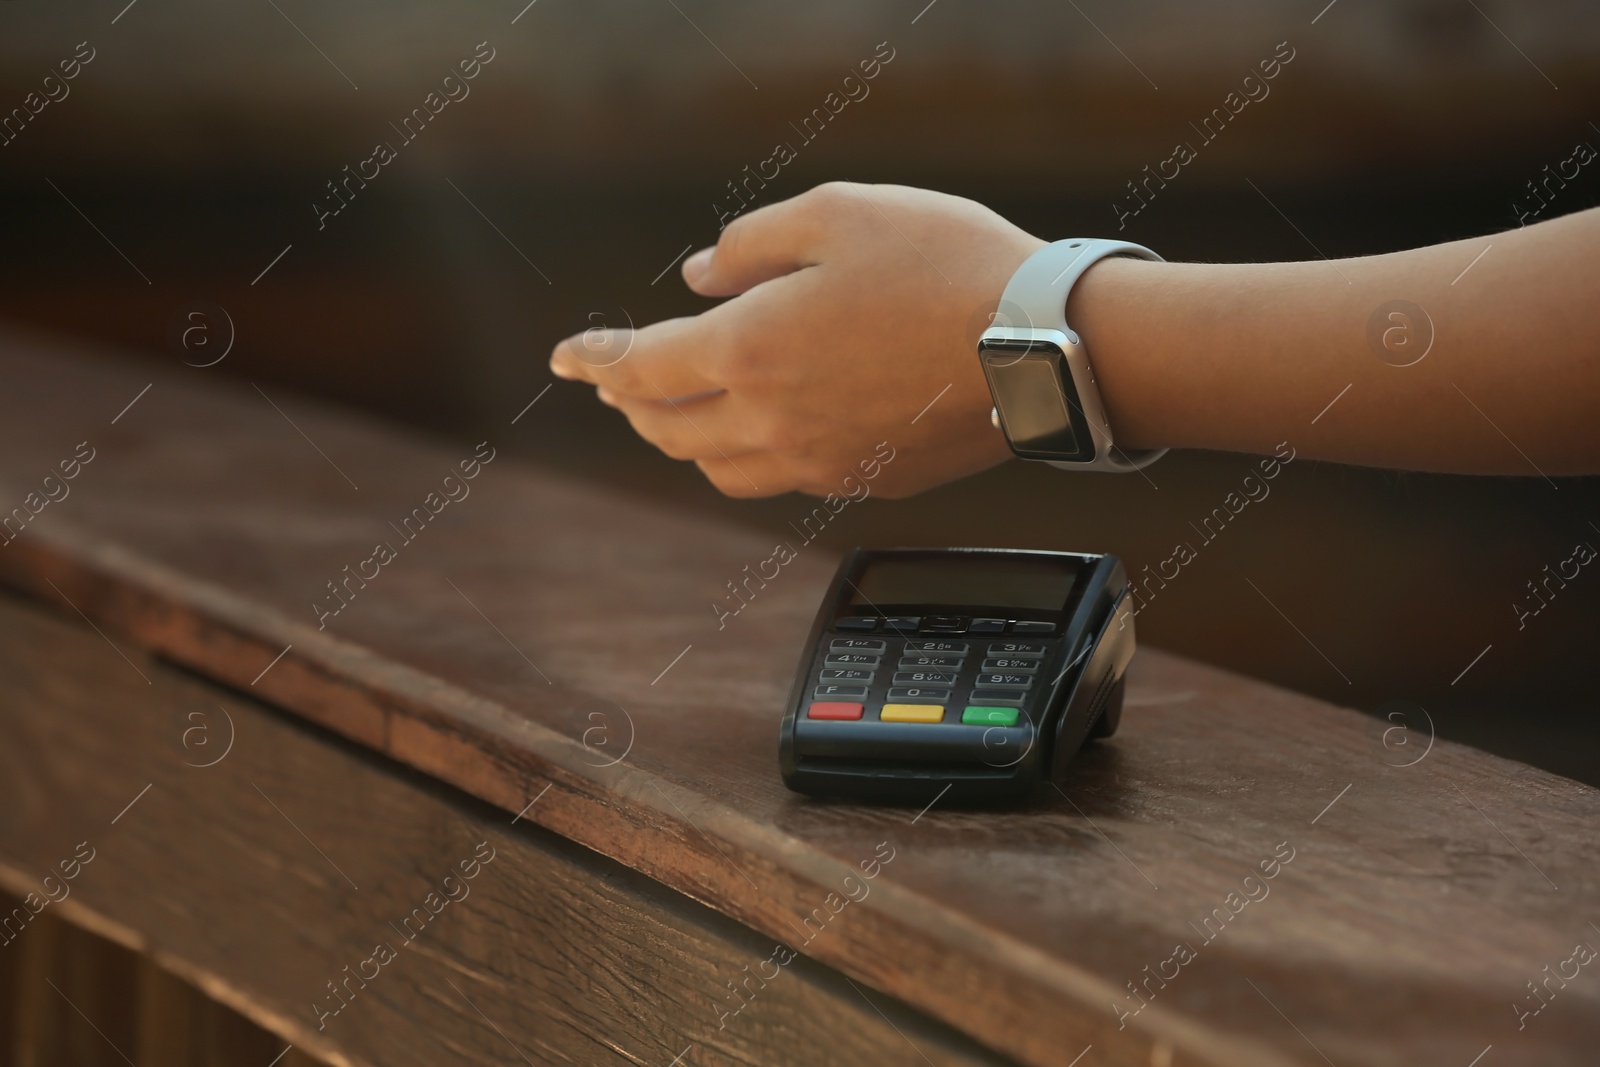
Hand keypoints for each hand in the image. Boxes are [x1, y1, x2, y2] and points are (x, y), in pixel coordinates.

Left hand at [548, 182, 1044, 498]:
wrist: (1042, 347)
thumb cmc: (948, 268)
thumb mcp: (839, 214)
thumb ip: (752, 245)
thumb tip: (699, 279)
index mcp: (751, 349)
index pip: (640, 367)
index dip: (595, 360)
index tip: (567, 357)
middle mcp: (771, 420)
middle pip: (667, 427)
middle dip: (631, 400)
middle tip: (618, 380)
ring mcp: (816, 462)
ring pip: (716, 467)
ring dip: (682, 437)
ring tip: (678, 408)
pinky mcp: (862, 482)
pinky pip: (776, 480)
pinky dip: (743, 455)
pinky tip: (759, 428)